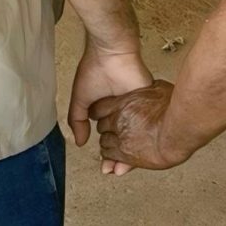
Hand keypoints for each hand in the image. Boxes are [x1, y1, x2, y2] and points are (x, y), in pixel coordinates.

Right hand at [67, 40, 152, 169]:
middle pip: (124, 140)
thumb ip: (78, 121)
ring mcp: (135, 108)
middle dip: (118, 157)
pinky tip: (139, 152)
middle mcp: (122, 111)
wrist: (112, 54)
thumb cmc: (94, 71)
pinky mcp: (147, 102)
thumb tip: (81, 143)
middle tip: (113, 171)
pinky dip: (143, 139)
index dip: (107, 152)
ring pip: (136, 136)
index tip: (105, 166)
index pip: (108, 136)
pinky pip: (147, 126)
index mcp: (107, 110)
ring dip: (130, 152)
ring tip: (123, 168)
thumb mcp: (81, 99)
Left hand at [93, 80, 188, 170]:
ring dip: (109, 143)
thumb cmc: (174, 111)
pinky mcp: (126, 155)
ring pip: (104, 143)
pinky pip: (111, 156)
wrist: (178, 132)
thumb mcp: (159, 89)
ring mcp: (121, 139)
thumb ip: (148, 89)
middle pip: (101, 126)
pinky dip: (112, 156)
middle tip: (113, 130)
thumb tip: (149, 86)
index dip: (101, 112)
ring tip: (117, 144)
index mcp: (123, 103)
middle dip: (107, 128)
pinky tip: (117, 156)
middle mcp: (118, 121)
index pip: (98, 108)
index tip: (104, 114)